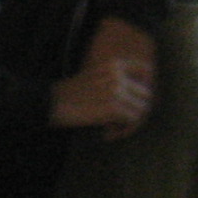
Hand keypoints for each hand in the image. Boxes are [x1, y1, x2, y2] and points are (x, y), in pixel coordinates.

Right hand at [51, 16, 156, 137]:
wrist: (50, 103)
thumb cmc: (70, 95)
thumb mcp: (94, 77)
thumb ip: (116, 80)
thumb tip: (144, 98)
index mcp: (114, 64)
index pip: (145, 70)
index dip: (145, 87)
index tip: (136, 101)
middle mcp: (117, 74)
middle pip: (146, 94)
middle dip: (137, 110)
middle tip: (122, 122)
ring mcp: (116, 90)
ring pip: (141, 110)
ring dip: (130, 123)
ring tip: (113, 129)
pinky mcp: (113, 107)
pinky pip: (132, 121)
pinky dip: (122, 130)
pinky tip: (107, 134)